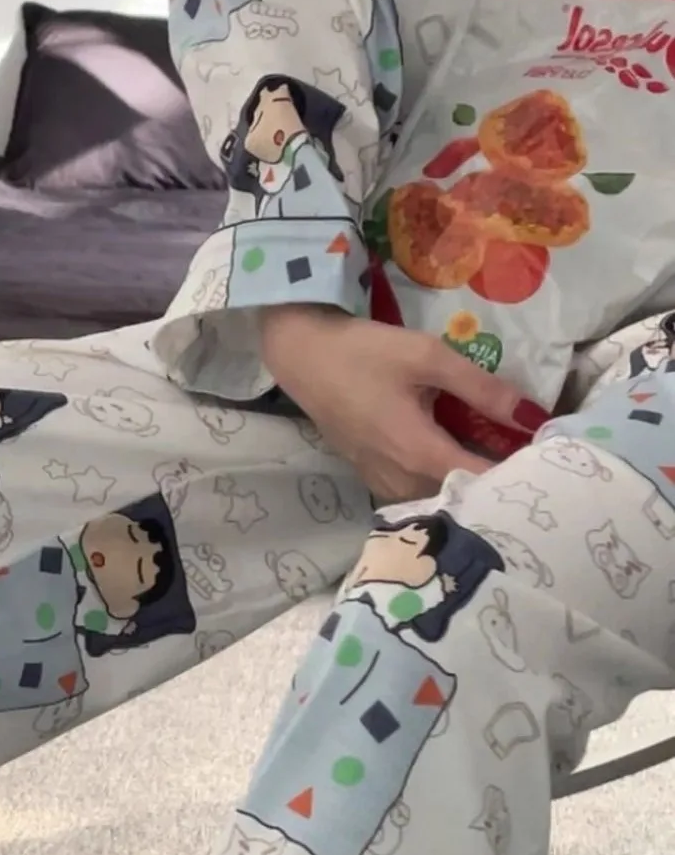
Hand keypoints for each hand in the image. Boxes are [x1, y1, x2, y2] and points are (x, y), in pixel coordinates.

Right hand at [260, 305, 550, 501]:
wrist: (300, 354)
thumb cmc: (363, 352)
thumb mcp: (427, 356)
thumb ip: (483, 388)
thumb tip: (535, 417)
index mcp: (419, 451)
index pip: (484, 482)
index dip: (521, 480)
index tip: (555, 470)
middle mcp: (400, 477)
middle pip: (461, 501)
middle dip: (497, 490)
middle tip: (535, 474)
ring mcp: (379, 479)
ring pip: (435, 502)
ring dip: (466, 492)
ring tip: (500, 474)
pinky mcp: (367, 473)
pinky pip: (413, 494)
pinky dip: (439, 488)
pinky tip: (454, 469)